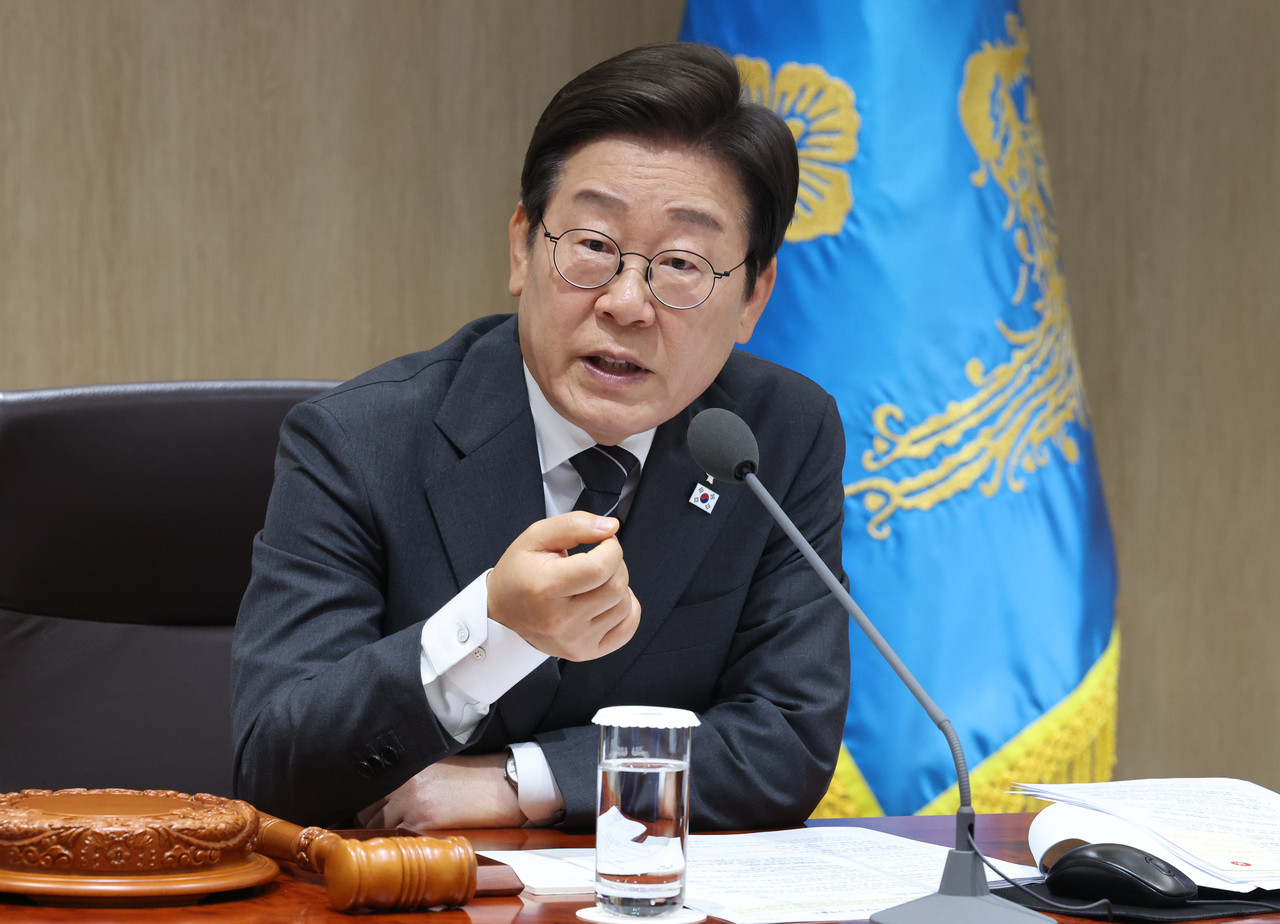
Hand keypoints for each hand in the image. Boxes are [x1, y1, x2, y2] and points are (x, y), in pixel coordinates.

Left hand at [363, 754, 524, 831]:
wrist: (500, 788)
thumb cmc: (470, 780)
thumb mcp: (433, 769)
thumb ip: (405, 780)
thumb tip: (379, 798)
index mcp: (405, 768)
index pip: (366, 791)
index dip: (366, 805)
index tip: (367, 813)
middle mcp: (404, 784)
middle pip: (366, 811)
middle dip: (372, 820)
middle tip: (389, 825)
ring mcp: (412, 804)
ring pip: (378, 827)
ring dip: (386, 833)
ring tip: (404, 832)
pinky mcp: (424, 824)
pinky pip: (397, 839)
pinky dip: (401, 843)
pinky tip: (415, 837)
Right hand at [487, 511, 641, 660]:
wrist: (502, 614)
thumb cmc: (519, 574)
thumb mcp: (536, 537)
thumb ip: (574, 525)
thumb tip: (610, 527)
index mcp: (545, 588)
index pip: (600, 568)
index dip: (611, 548)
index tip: (604, 542)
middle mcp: (560, 620)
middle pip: (616, 587)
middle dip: (616, 564)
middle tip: (599, 559)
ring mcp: (574, 640)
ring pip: (625, 606)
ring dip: (620, 586)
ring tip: (598, 580)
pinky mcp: (585, 652)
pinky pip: (627, 629)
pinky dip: (626, 610)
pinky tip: (607, 600)